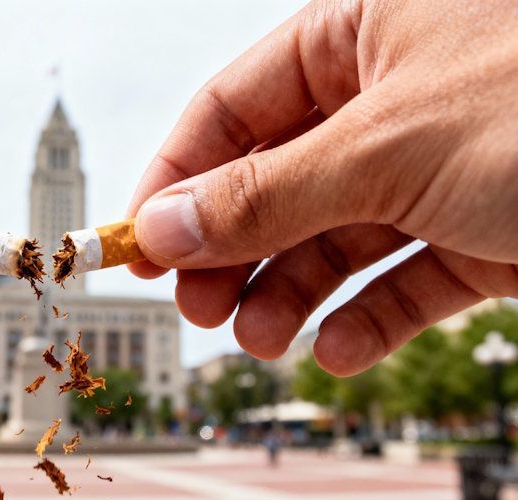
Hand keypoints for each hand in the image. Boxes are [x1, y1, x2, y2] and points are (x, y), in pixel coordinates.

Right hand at [129, 0, 517, 375]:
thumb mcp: (385, 149)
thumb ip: (264, 194)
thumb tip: (160, 228)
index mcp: (359, 35)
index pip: (230, 107)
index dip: (175, 179)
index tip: (134, 245)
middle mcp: (390, 99)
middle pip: (273, 181)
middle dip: (230, 250)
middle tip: (196, 307)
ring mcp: (436, 170)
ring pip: (332, 238)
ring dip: (287, 295)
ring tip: (258, 339)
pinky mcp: (480, 235)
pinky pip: (403, 280)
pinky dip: (366, 320)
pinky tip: (336, 351)